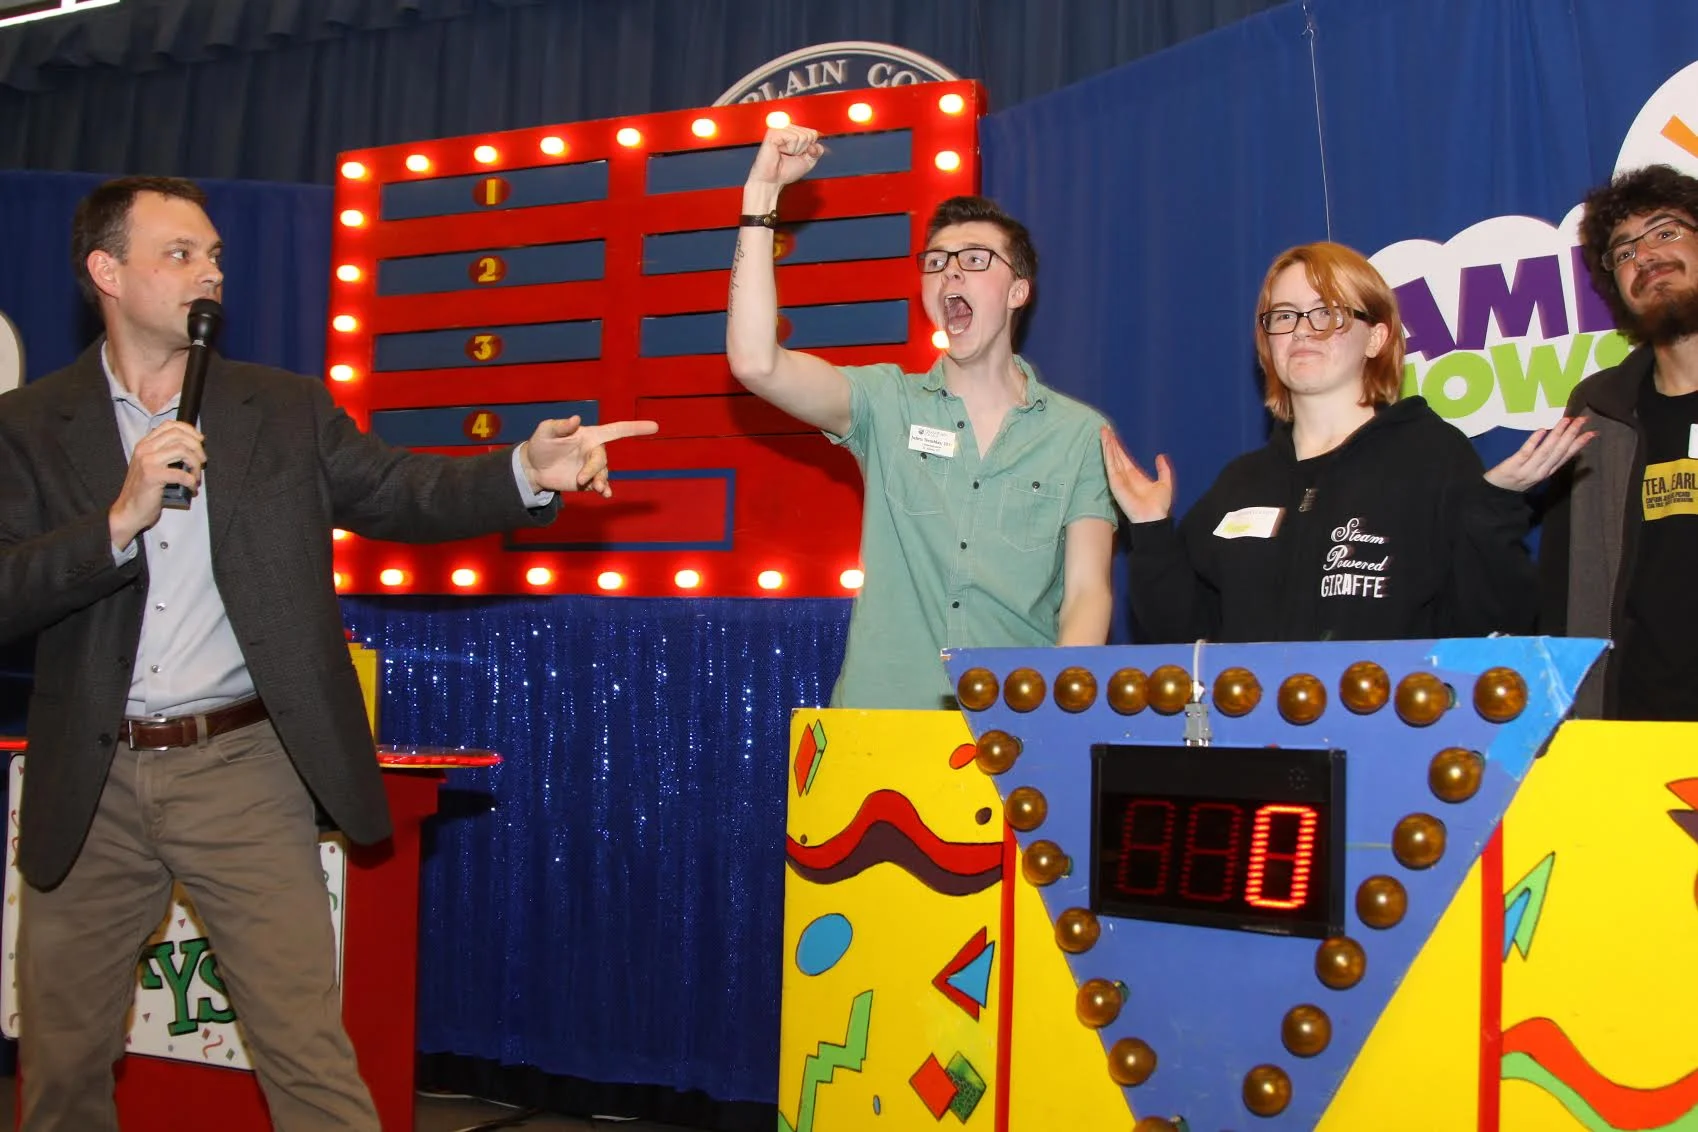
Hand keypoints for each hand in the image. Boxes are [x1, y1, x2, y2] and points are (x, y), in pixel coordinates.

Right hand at [109, 420, 204, 548]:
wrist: (129, 510)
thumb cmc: (145, 489)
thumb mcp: (152, 465)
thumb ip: (166, 453)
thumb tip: (192, 445)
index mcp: (144, 444)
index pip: (169, 425)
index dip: (189, 430)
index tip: (200, 440)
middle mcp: (144, 449)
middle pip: (178, 436)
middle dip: (197, 447)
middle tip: (202, 461)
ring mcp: (147, 462)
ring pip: (182, 451)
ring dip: (195, 464)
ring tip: (196, 476)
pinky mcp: (152, 476)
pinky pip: (181, 473)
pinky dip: (192, 481)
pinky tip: (192, 488)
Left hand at [519, 416, 658, 497]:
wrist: (534, 468)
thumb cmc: (541, 444)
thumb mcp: (545, 431)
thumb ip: (560, 426)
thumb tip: (576, 419)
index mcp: (589, 435)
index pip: (616, 430)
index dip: (635, 428)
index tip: (654, 427)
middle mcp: (594, 451)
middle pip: (603, 459)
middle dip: (594, 469)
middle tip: (581, 479)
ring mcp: (592, 468)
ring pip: (603, 474)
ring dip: (601, 481)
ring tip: (596, 489)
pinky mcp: (588, 482)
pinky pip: (600, 486)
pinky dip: (605, 490)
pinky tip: (605, 495)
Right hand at [746, 125, 823, 188]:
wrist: (772, 181)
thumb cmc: (785, 172)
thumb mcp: (808, 161)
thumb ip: (817, 151)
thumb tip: (817, 143)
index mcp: (794, 133)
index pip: (813, 134)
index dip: (809, 148)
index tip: (798, 156)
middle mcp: (787, 129)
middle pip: (809, 134)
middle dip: (802, 149)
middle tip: (789, 156)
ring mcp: (780, 129)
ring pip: (802, 136)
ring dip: (795, 150)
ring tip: (784, 154)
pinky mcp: (774, 132)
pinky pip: (793, 138)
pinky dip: (789, 148)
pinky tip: (780, 151)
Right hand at [1102, 426, 1173, 522]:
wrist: (1154, 517)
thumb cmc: (1158, 505)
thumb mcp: (1165, 483)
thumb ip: (1163, 470)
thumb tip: (1161, 456)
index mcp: (1134, 475)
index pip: (1123, 457)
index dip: (1118, 446)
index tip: (1113, 435)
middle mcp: (1124, 476)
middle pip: (1115, 455)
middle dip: (1109, 442)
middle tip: (1104, 428)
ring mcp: (1118, 479)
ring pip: (1111, 457)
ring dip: (1107, 444)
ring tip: (1103, 431)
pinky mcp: (1115, 483)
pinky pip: (1110, 465)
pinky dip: (1108, 454)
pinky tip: (1106, 443)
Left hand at [1482, 415, 1595, 491]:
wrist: (1496, 493)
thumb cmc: (1517, 479)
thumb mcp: (1537, 471)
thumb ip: (1549, 459)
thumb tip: (1564, 442)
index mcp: (1548, 471)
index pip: (1566, 456)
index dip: (1580, 444)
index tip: (1592, 432)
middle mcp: (1541, 471)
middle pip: (1559, 451)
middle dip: (1572, 435)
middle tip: (1582, 420)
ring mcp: (1527, 469)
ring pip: (1546, 451)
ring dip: (1557, 435)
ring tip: (1566, 421)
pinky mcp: (1513, 466)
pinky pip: (1526, 452)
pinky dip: (1534, 441)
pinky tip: (1542, 430)